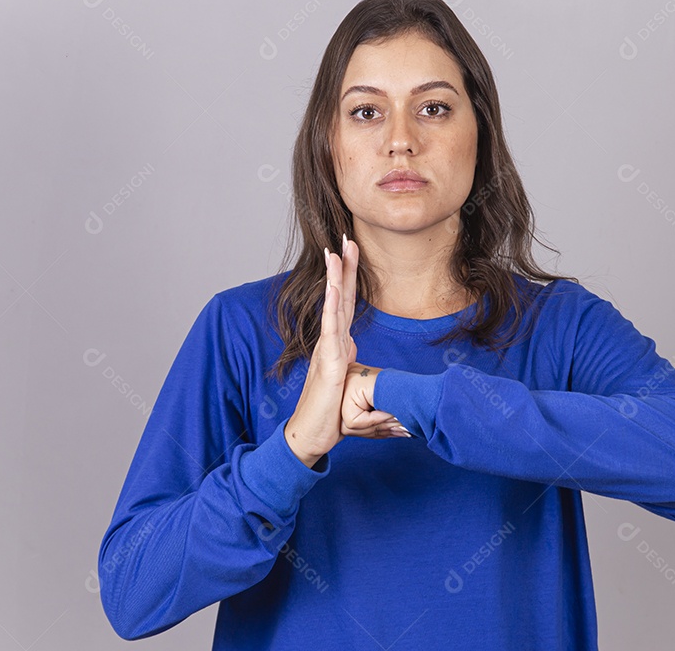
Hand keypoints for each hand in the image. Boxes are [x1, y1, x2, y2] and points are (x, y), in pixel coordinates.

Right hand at [285, 235, 404, 466]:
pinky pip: (330, 329)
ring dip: (336, 277)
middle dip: (344, 267)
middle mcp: (332, 343)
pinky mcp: (328, 363)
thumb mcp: (353, 387)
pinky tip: (334, 286)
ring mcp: (328, 351)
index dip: (350, 278)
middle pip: (341, 298)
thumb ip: (359, 371)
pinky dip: (332, 306)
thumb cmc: (330, 415)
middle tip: (347, 238)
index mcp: (340, 346)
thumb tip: (364, 361)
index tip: (351, 253)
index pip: (347, 305)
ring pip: (334, 306)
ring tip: (336, 251)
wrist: (311, 436)